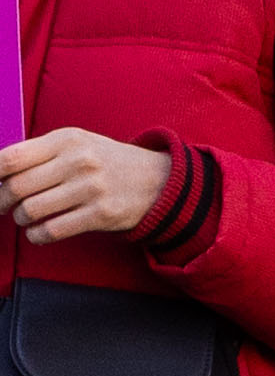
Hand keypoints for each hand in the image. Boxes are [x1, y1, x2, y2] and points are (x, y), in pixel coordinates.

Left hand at [0, 128, 170, 241]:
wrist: (158, 180)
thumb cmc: (108, 162)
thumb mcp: (76, 144)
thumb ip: (39, 153)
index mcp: (66, 140)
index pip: (10, 158)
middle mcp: (78, 162)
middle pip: (17, 187)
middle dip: (1, 201)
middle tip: (2, 206)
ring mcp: (90, 189)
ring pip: (31, 210)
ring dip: (20, 219)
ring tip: (25, 218)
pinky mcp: (101, 214)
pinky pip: (53, 230)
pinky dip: (37, 235)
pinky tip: (38, 232)